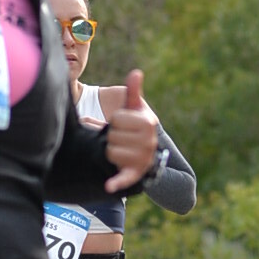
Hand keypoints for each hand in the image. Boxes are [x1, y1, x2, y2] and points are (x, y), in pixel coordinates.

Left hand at [100, 65, 159, 194]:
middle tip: (123, 139)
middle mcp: (148, 142)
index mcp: (148, 123)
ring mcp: (143, 159)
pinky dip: (117, 182)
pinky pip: (124, 178)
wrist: (147, 155)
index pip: (117, 118)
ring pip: (111, 152)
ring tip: (122, 151)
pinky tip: (109, 186)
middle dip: (113, 136)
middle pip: (113, 135)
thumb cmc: (136, 128)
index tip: (125, 125)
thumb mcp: (136, 109)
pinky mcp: (135, 175)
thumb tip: (136, 72)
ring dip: (112, 151)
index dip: (116, 121)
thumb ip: (133, 92)